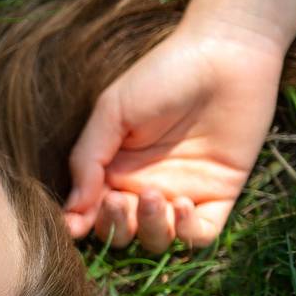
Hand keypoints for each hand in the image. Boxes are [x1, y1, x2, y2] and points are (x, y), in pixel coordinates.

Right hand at [62, 18, 283, 250]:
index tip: (73, 224)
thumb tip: (72, 209)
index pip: (90, 212)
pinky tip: (181, 203)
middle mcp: (144, 187)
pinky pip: (199, 235)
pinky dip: (186, 232)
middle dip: (114, 227)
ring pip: (157, 240)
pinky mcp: (219, 195)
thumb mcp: (111, 112)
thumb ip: (87, 160)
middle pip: (121, 233)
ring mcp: (181, 193)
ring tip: (154, 196)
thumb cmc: (161, 76)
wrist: (224, 55)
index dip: (79, 225)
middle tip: (117, 199)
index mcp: (113, 169)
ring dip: (150, 229)